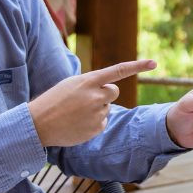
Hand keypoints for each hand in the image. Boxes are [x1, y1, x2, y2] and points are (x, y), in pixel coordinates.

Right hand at [29, 59, 156, 146]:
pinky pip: (102, 122)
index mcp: (88, 81)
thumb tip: (109, 90)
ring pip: (107, 108)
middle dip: (105, 94)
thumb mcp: (71, 84)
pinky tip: (78, 123)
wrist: (39, 123)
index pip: (118, 71)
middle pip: (114, 91)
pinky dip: (93, 123)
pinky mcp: (96, 128)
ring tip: (76, 113)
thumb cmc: (54, 101)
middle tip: (86, 99)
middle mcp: (96, 95)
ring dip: (96, 109)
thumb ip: (91, 84)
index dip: (137, 66)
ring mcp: (97, 113)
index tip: (154, 63)